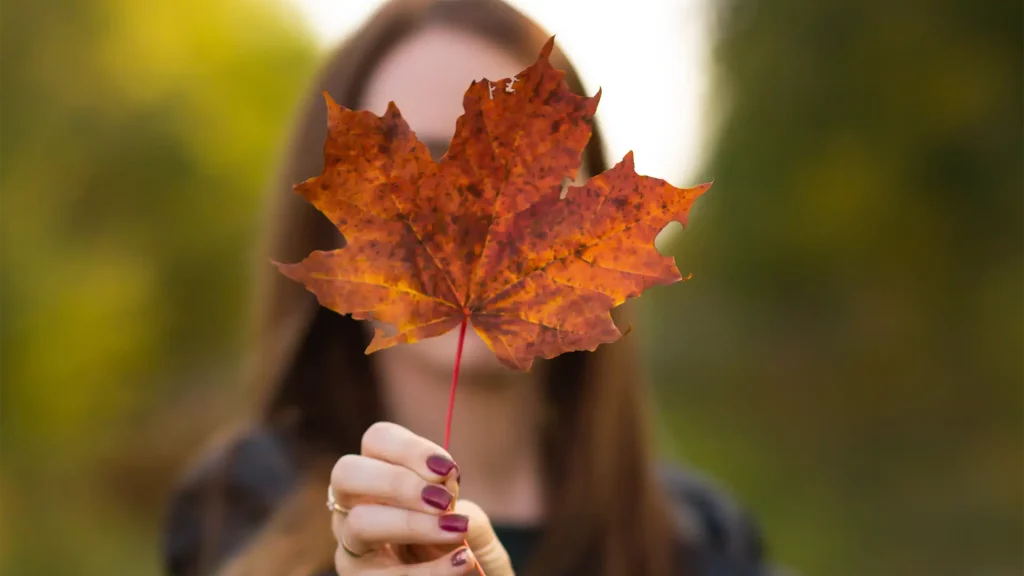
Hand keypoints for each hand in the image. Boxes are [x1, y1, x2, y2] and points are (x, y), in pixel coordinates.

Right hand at [330, 422, 513, 574]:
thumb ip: (455, 499)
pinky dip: (430, 570)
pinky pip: (386, 575)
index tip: (448, 468)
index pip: (376, 440)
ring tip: (457, 530)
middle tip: (442, 500)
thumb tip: (444, 484)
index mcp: (380, 475)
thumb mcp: (469, 518)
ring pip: (360, 522)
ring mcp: (351, 546)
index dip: (410, 448)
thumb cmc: (463, 546)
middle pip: (347, 472)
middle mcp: (352, 505)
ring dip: (412, 524)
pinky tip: (463, 561)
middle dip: (397, 482)